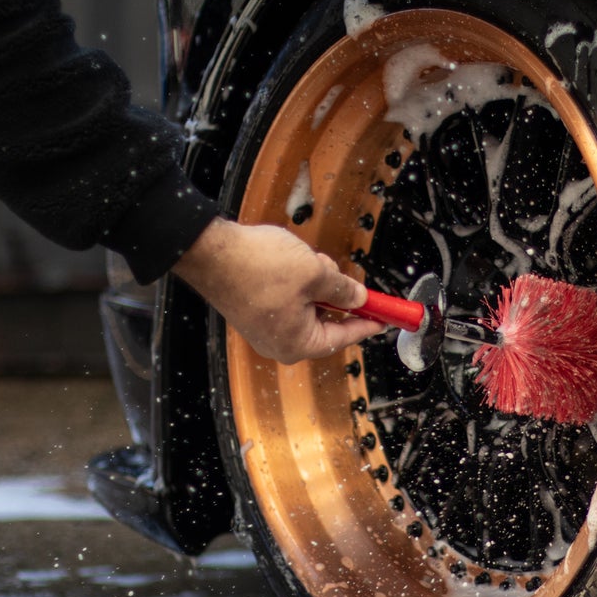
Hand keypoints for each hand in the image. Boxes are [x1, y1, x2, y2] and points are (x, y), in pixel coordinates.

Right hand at [171, 217, 383, 364]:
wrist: (211, 252)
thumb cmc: (257, 267)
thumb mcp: (315, 274)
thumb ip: (343, 290)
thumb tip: (359, 298)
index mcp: (298, 344)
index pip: (345, 336)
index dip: (369, 322)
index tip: (386, 316)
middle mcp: (280, 343)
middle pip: (325, 321)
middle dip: (335, 294)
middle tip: (335, 272)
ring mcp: (265, 328)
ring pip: (307, 306)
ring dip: (314, 284)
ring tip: (304, 262)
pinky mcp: (254, 311)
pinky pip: (288, 301)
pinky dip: (296, 283)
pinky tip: (290, 263)